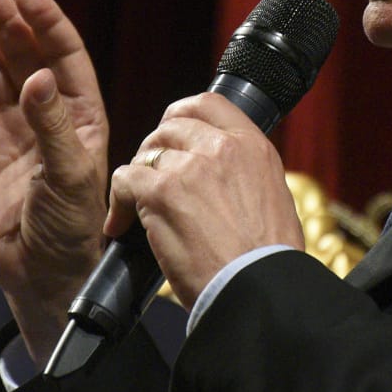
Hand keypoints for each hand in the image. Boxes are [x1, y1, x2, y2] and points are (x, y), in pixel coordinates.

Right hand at [0, 0, 108, 363]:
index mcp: (81, 116)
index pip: (64, 56)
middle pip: (23, 58)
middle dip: (2, 24)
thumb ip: (53, 125)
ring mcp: (13, 136)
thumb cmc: (70, 229)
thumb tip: (39, 76)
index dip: (45, 22)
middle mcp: (47, 119)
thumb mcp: (70, 175)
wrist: (41, 278)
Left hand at [107, 93, 304, 308]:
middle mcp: (221, 147)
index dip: (182, 115)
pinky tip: (122, 225)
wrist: (259, 288)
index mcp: (252, 146)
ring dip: (137, 179)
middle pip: (170, 127)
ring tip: (137, 206)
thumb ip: (245, 171)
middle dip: (155, 150)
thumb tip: (222, 172)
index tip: (171, 132)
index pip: (208, 104)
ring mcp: (189, 167)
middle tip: (151, 178)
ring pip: (145, 154)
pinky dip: (118, 203)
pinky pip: (124, 180)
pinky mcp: (161, 192)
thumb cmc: (267, 257)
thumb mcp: (274, 195)